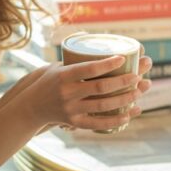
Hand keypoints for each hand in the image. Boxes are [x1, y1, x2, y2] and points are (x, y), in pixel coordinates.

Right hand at [27, 53, 149, 132]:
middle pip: (100, 88)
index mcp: (63, 76)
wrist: (31, 106)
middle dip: (122, 81)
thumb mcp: (57, 67)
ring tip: (139, 91)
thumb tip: (104, 46)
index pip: (89, 69)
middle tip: (137, 75)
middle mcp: (67, 93)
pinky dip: (116, 120)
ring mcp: (71, 109)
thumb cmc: (49, 82)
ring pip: (103, 106)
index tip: (123, 57)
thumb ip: (78, 61)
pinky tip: (130, 114)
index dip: (107, 64)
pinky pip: (99, 124)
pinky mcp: (74, 122)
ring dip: (124, 99)